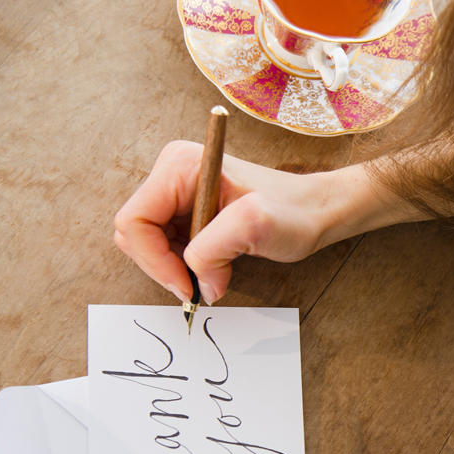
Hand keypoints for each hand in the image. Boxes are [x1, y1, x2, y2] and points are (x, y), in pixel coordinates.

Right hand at [114, 141, 379, 303]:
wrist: (318, 210)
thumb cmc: (295, 211)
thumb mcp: (256, 226)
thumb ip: (213, 250)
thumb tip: (197, 283)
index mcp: (180, 166)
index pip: (135, 222)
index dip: (154, 261)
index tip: (187, 286)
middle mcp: (173, 173)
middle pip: (136, 233)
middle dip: (163, 266)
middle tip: (199, 287)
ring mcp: (179, 191)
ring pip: (149, 242)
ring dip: (175, 267)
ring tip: (213, 273)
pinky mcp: (188, 209)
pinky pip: (167, 244)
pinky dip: (184, 264)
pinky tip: (213, 266)